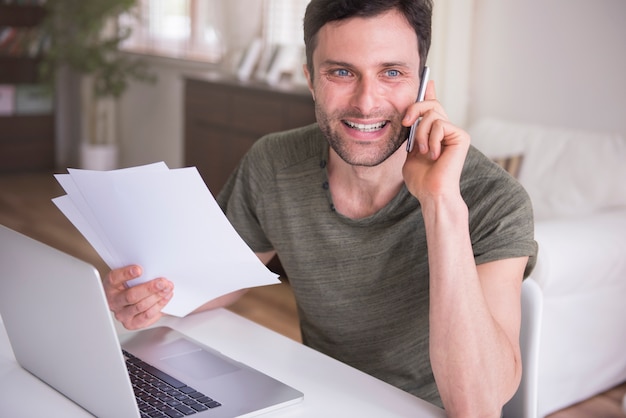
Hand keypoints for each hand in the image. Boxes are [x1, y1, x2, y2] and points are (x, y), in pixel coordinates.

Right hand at [104, 265, 172, 329]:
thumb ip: (136, 271)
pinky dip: (159, 306)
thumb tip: (150, 267)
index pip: (114, 279)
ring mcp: (122, 315)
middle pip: (131, 296)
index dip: (126, 274)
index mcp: (110, 286)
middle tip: (162, 282)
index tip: (139, 270)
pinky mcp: (132, 323)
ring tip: (167, 289)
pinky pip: (147, 316)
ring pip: (141, 307)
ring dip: (157, 297)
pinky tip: (165, 298)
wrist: (124, 302)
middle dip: (150, 288)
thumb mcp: (127, 276)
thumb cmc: (126, 286)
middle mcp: (113, 302)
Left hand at [402, 80, 469, 202]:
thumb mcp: (410, 153)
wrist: (431, 193)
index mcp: (435, 134)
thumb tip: (410, 119)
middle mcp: (447, 130)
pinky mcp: (461, 136)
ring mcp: (455, 133)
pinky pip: (440, 124)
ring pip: (432, 114)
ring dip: (421, 132)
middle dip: (414, 109)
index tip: (427, 81)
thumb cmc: (421, 180)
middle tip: (405, 123)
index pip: (433, 108)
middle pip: (431, 104)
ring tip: (423, 150)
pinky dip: (432, 139)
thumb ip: (412, 136)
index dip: (429, 93)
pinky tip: (434, 154)